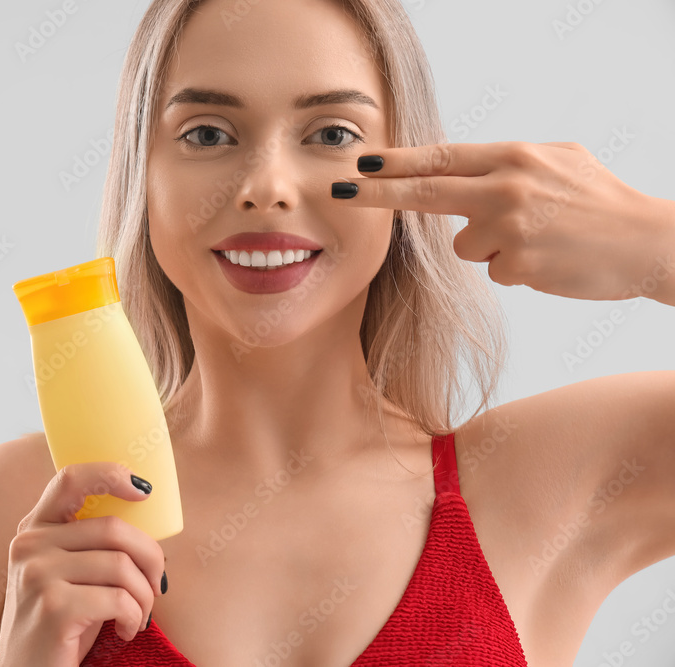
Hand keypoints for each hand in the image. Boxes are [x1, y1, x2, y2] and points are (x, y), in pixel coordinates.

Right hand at [0, 462, 165, 666]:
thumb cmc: (61, 624)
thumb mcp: (68, 573)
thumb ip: (89, 540)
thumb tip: (144, 509)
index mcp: (34, 529)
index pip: (70, 479)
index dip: (111, 474)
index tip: (143, 491)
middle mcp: (30, 545)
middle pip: (114, 528)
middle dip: (150, 558)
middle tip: (157, 586)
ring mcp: (38, 575)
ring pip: (121, 565)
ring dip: (145, 595)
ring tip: (138, 615)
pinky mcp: (53, 607)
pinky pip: (119, 598)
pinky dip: (134, 617)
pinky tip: (124, 630)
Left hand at [332, 141, 674, 301]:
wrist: (646, 242)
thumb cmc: (599, 200)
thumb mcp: (557, 160)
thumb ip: (505, 164)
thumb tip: (457, 170)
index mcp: (513, 157)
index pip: (440, 158)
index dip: (396, 162)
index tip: (360, 163)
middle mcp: (505, 188)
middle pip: (425, 193)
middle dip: (378, 194)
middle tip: (338, 191)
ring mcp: (509, 228)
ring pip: (463, 246)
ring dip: (489, 247)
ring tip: (536, 239)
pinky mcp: (518, 265)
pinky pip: (495, 270)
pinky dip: (515, 268)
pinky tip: (547, 259)